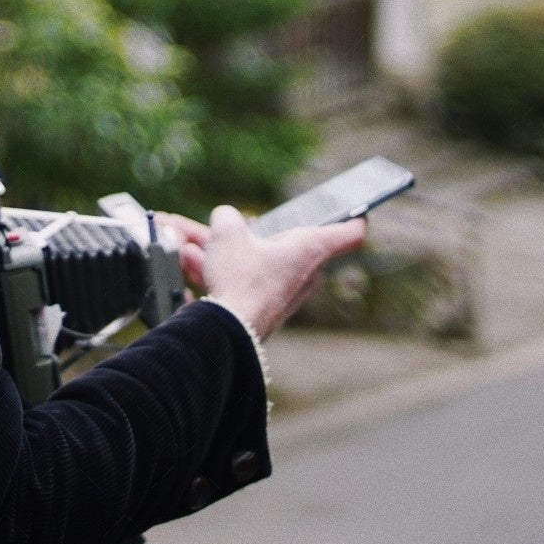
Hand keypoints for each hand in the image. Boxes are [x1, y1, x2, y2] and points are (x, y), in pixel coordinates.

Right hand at [157, 207, 365, 340]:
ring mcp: (281, 292)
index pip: (348, 232)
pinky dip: (214, 269)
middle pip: (282, 241)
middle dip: (245, 231)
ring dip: (217, 249)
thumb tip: (225, 221)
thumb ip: (227, 216)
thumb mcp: (228, 231)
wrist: (226, 331)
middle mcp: (302, 271)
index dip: (354, 217)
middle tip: (223, 221)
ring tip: (182, 237)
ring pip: (250, 259)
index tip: (361, 211)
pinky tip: (184, 262)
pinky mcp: (260, 307)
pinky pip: (238, 279)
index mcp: (309, 248)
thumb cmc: (240, 280)